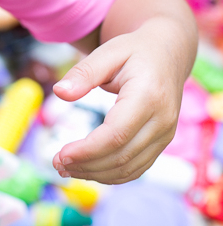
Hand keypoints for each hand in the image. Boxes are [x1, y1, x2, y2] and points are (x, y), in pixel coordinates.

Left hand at [51, 19, 187, 184]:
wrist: (169, 53)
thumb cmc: (135, 51)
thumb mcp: (109, 51)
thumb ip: (84, 72)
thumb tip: (59, 92)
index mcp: (149, 95)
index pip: (116, 134)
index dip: (87, 151)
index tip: (60, 155)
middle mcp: (162, 119)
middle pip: (122, 156)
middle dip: (86, 165)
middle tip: (56, 164)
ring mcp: (166, 134)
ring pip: (130, 168)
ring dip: (96, 174)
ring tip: (66, 169)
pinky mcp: (162, 142)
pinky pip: (137, 168)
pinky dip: (111, 175)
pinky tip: (88, 170)